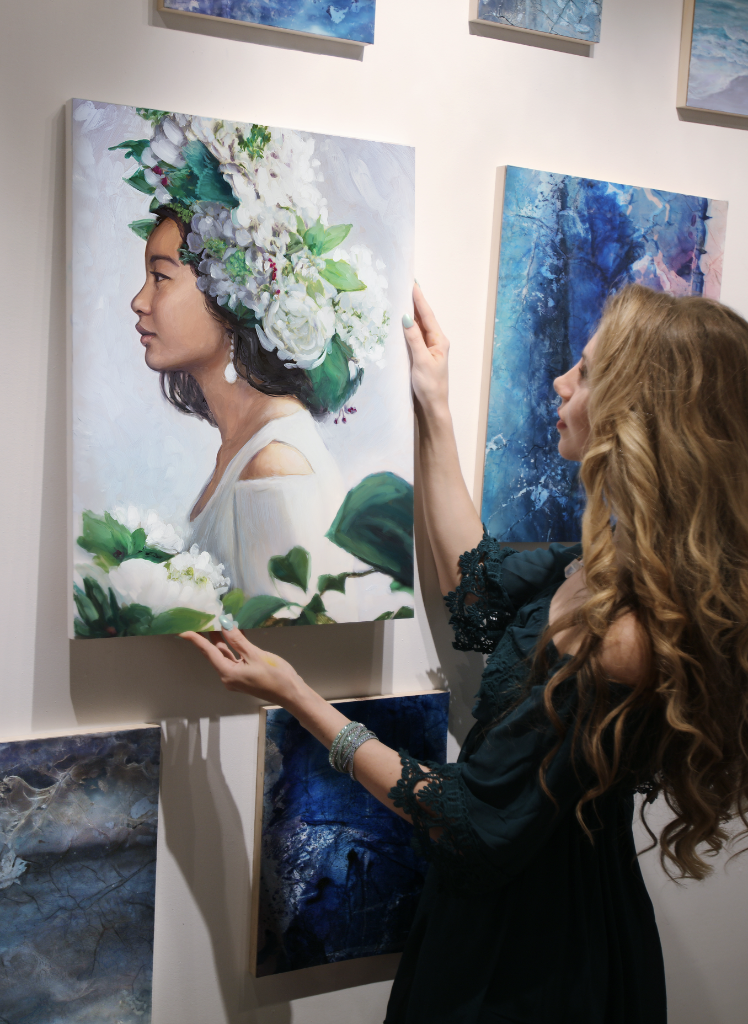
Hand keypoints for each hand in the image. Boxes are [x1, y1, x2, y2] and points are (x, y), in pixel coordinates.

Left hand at [180, 625, 303, 704]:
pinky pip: (235, 656)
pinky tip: (234, 632)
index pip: (209, 652)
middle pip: (215, 653)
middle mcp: (229, 675)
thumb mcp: (256, 656)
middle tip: (203, 619)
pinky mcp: (245, 673)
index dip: (196, 640)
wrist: (291, 693)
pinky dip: (234, 645)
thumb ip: (238, 640)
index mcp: (228, 673)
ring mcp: (237, 675)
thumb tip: (224, 625)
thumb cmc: (274, 676)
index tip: (183, 631)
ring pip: (225, 654)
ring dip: (222, 639)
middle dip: (209, 636)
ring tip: (217, 621)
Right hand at [403, 284, 449, 419]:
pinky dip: (407, 327)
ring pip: (417, 327)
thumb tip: (406, 317)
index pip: (427, 315)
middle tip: (405, 285)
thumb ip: (414, 338)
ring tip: (402, 297)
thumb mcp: (421, 360)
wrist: (432, 407)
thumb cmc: (430, 386)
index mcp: (439, 341)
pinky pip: (413, 337)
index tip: (413, 283)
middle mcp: (435, 342)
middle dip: (414, 302)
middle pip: (423, 318)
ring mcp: (428, 349)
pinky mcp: (420, 356)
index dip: (419, 299)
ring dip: (410, 313)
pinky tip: (400, 322)